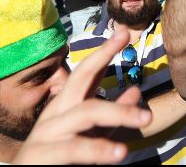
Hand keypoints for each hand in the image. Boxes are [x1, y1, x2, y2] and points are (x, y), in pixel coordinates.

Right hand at [13, 30, 151, 164]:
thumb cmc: (58, 161)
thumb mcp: (92, 136)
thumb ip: (112, 117)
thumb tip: (135, 90)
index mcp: (65, 107)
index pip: (85, 74)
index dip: (104, 52)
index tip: (124, 33)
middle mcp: (54, 115)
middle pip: (79, 81)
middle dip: (104, 59)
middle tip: (128, 39)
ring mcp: (45, 134)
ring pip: (84, 114)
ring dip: (117, 113)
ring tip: (146, 118)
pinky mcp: (40, 156)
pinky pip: (73, 148)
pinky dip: (98, 149)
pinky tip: (119, 153)